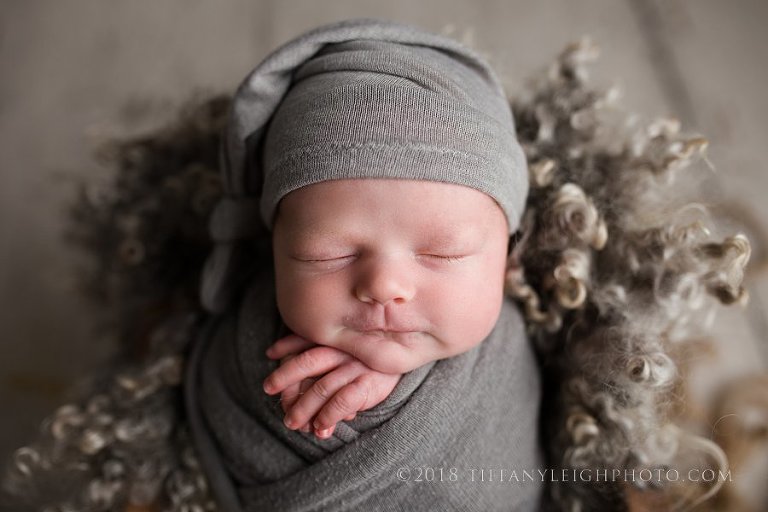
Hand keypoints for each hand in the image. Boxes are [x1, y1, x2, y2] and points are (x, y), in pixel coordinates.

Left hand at [263, 334, 401, 438]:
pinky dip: (329, 415)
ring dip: (304, 408)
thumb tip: (272, 352)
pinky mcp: (369, 384)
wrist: (408, 354)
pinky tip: (321, 427)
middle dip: (285, 377)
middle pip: (307, 362)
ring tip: (292, 423)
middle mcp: (344, 349)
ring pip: (321, 387)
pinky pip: (343, 401)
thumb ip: (315, 345)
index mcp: (337, 336)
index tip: (270, 355)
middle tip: (269, 389)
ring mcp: (356, 366)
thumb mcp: (346, 342)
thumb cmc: (370, 351)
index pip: (305, 340)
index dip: (285, 347)